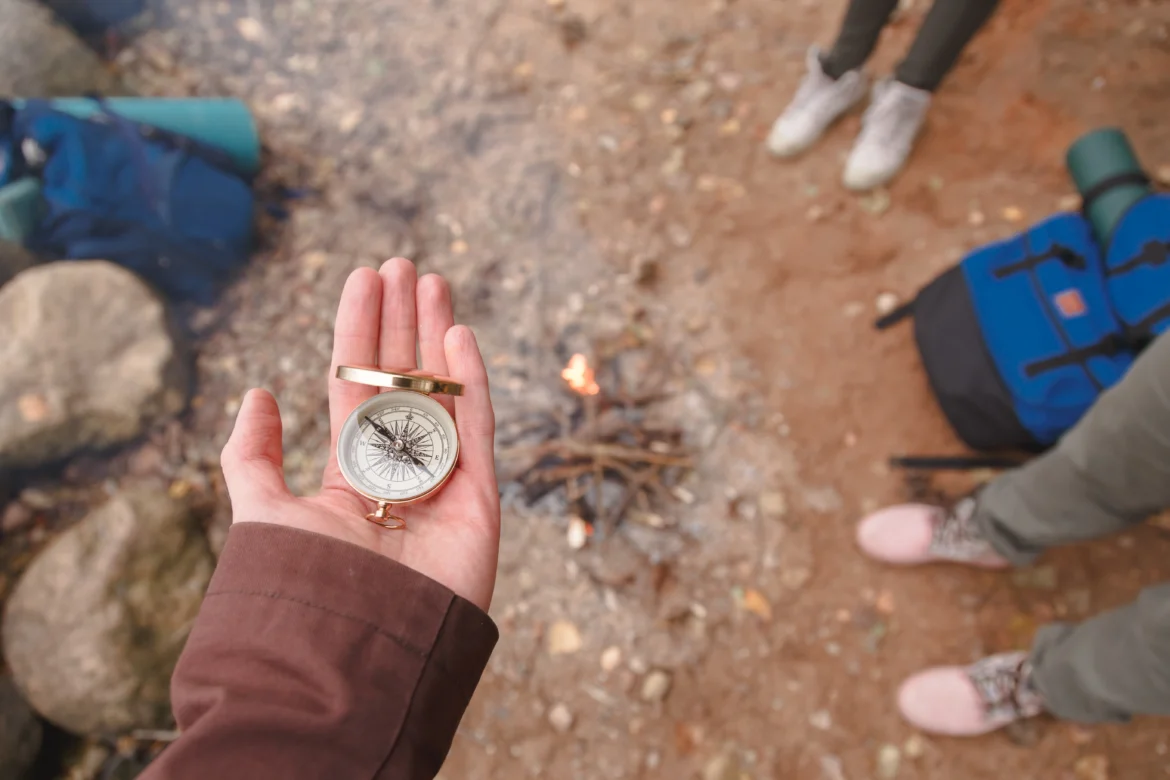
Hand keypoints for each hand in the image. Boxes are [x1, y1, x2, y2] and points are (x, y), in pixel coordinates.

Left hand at [220, 258, 499, 610]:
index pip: (357, 386)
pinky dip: (473, 383)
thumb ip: (252, 456)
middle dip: (402, 322)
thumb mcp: (262, 512)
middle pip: (404, 379)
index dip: (359, 332)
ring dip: (438, 336)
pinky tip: (460, 335)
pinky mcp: (479, 500)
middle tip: (403, 264)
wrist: (358, 652)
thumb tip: (254, 392)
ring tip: (433, 280)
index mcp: (351, 472)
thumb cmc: (305, 585)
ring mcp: (442, 484)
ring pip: (444, 394)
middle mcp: (399, 472)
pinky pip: (479, 431)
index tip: (364, 278)